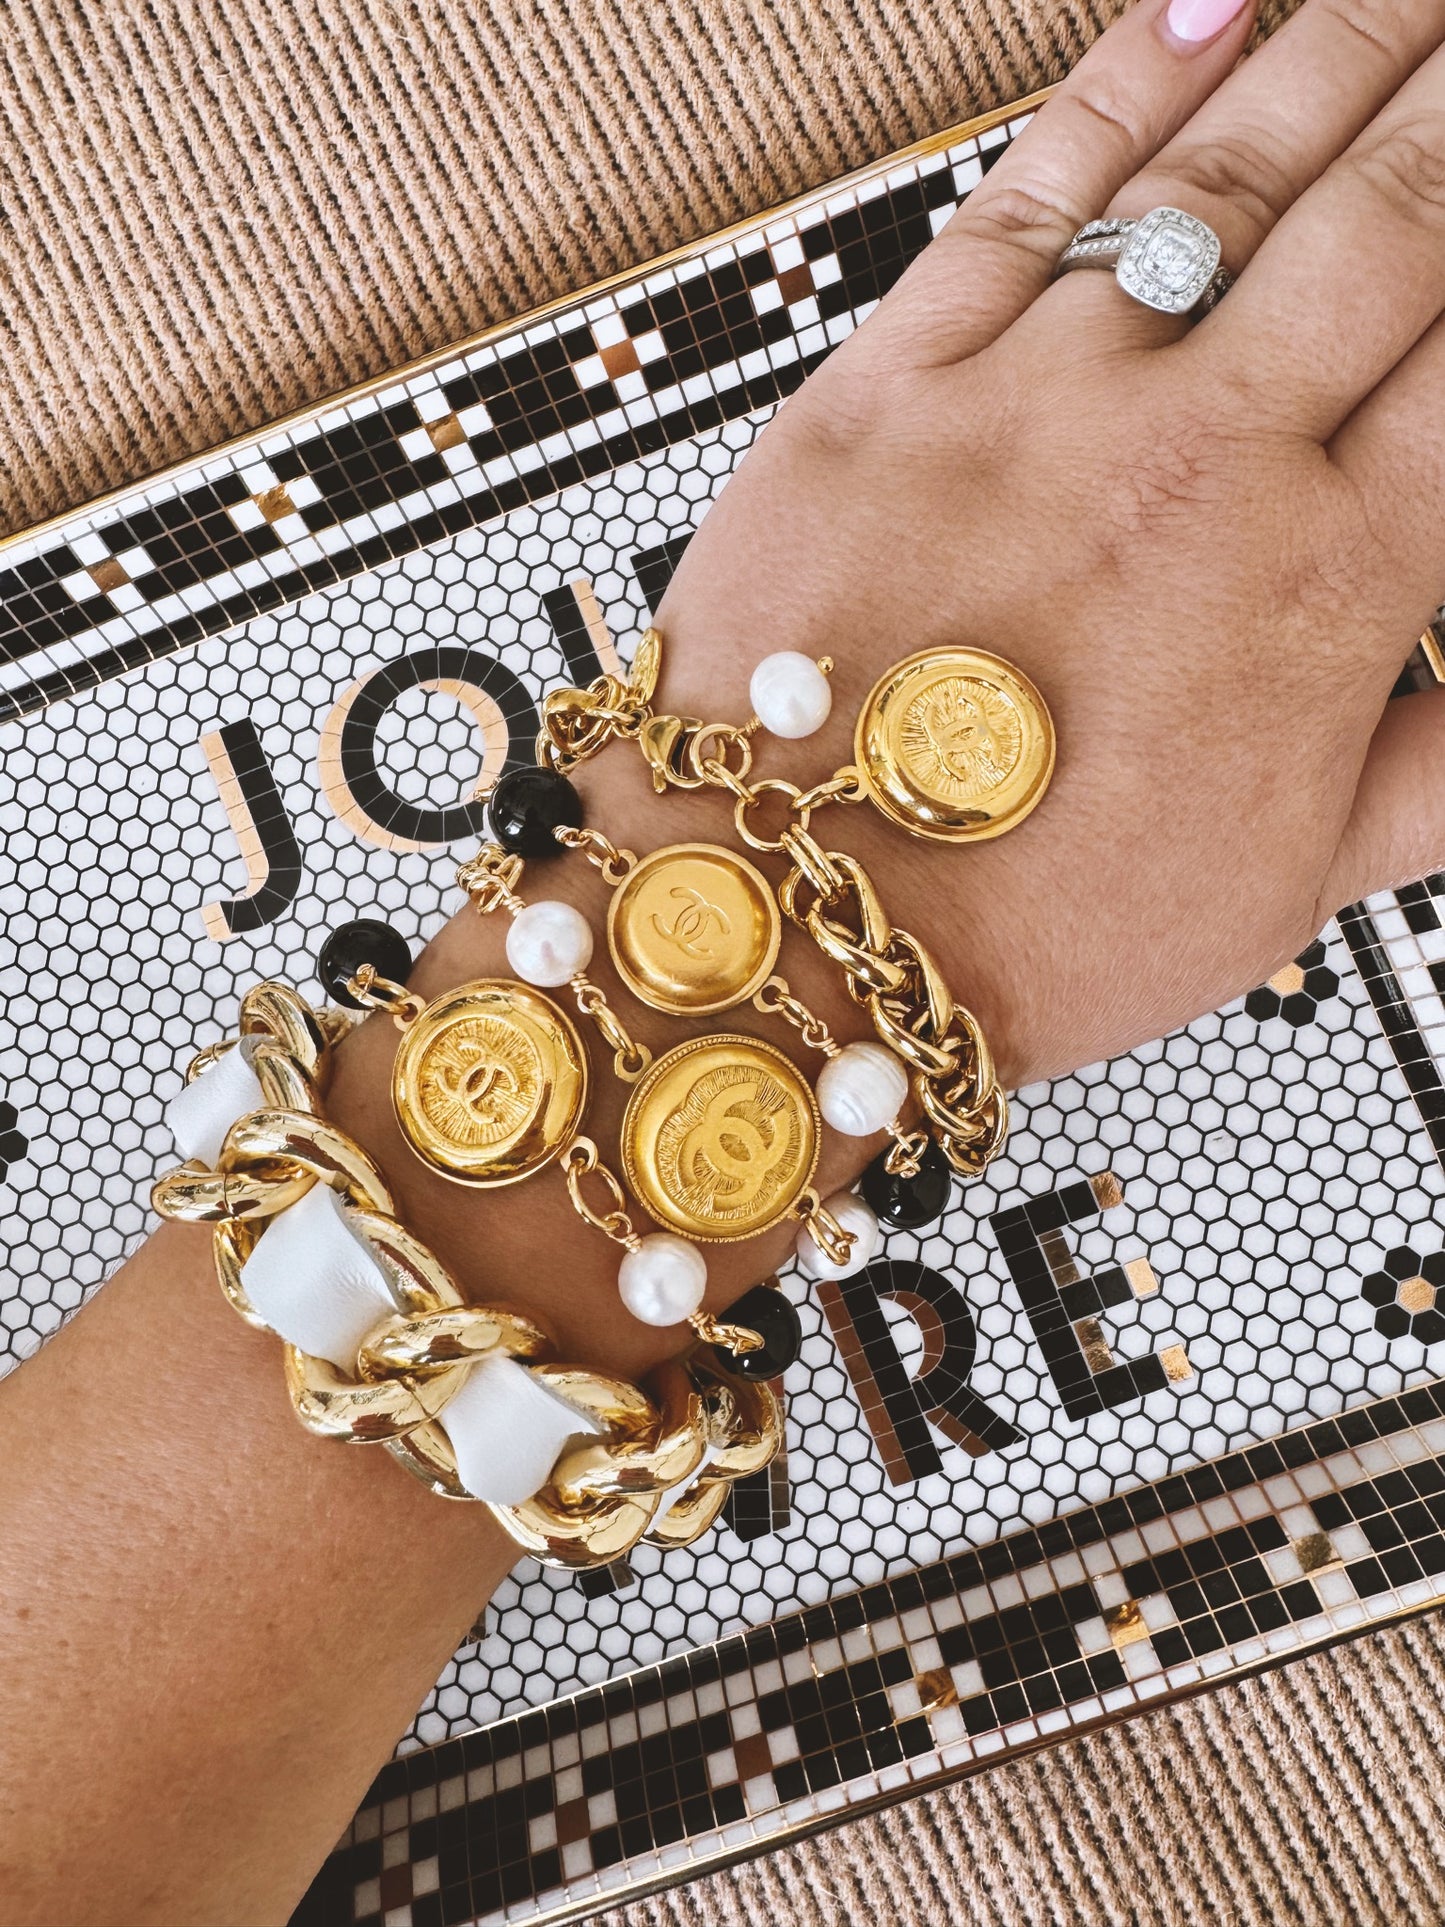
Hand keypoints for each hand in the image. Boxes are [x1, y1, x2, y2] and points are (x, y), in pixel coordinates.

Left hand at [656, 0, 1444, 1090]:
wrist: (793, 924)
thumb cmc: (1027, 929)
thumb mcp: (1279, 887)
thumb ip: (1437, 773)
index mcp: (1324, 593)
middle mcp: (1204, 468)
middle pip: (1395, 217)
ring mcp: (1043, 408)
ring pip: (1228, 174)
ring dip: (1342, 43)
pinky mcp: (893, 384)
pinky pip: (1031, 195)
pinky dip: (1127, 83)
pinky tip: (1211, 1)